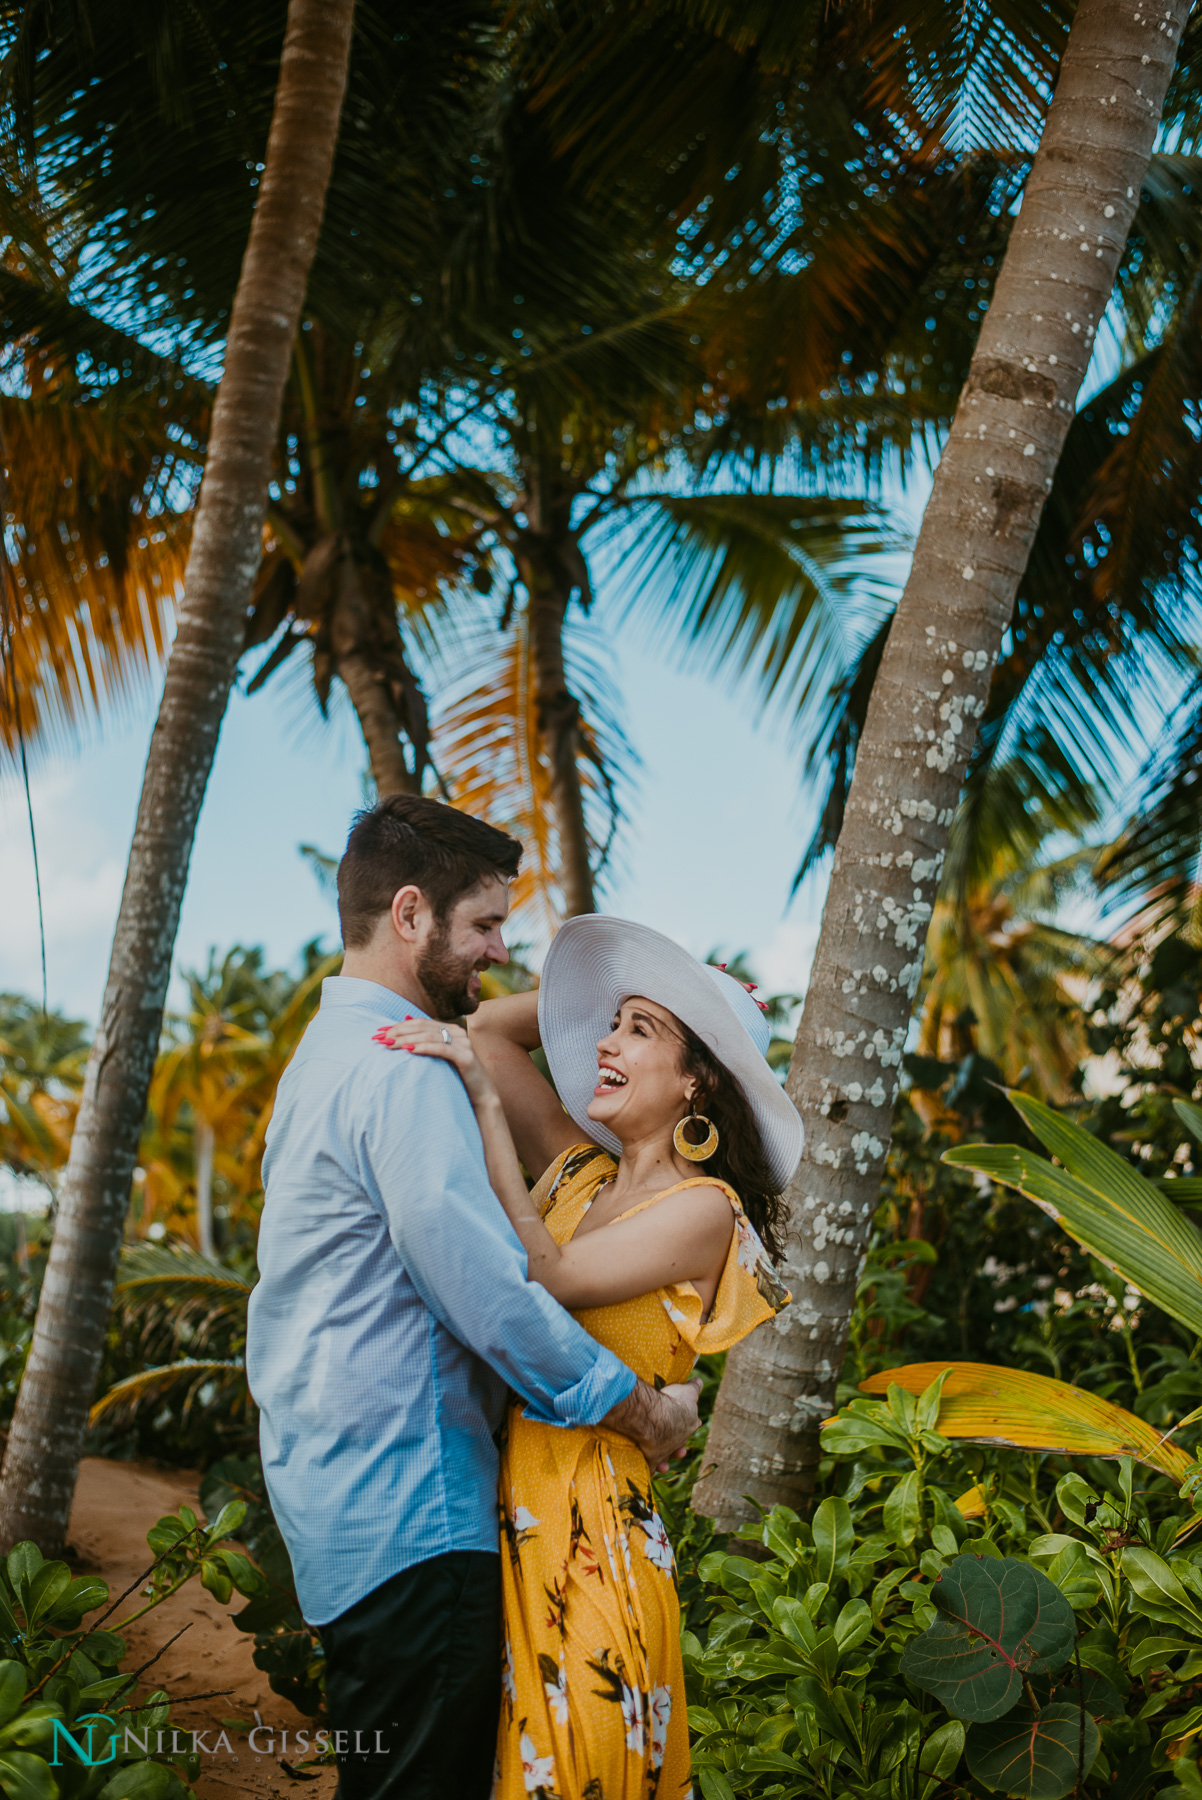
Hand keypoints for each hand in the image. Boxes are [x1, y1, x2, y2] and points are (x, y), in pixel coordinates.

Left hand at [373, 1018, 497, 1109]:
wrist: (481, 1095)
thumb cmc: (457, 1078)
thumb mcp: (440, 1058)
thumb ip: (426, 1042)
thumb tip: (403, 1020)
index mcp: (449, 1029)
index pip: (419, 1022)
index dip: (397, 1025)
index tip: (378, 1032)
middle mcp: (457, 1032)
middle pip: (422, 1026)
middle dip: (397, 1031)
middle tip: (379, 1038)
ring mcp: (463, 1043)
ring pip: (429, 1035)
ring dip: (406, 1039)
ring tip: (389, 1044)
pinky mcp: (466, 1056)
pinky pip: (442, 1049)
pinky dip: (424, 1047)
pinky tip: (409, 1050)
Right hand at [642, 1377, 702, 1471]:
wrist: (655, 1418)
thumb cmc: (672, 1402)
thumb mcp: (687, 1391)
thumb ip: (694, 1387)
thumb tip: (700, 1382)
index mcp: (690, 1424)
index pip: (691, 1425)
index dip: (688, 1423)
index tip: (685, 1422)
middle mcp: (680, 1440)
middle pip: (679, 1442)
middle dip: (677, 1444)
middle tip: (677, 1443)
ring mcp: (666, 1451)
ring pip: (666, 1457)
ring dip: (665, 1459)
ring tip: (665, 1461)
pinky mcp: (652, 1459)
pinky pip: (651, 1467)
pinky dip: (649, 1467)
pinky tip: (647, 1466)